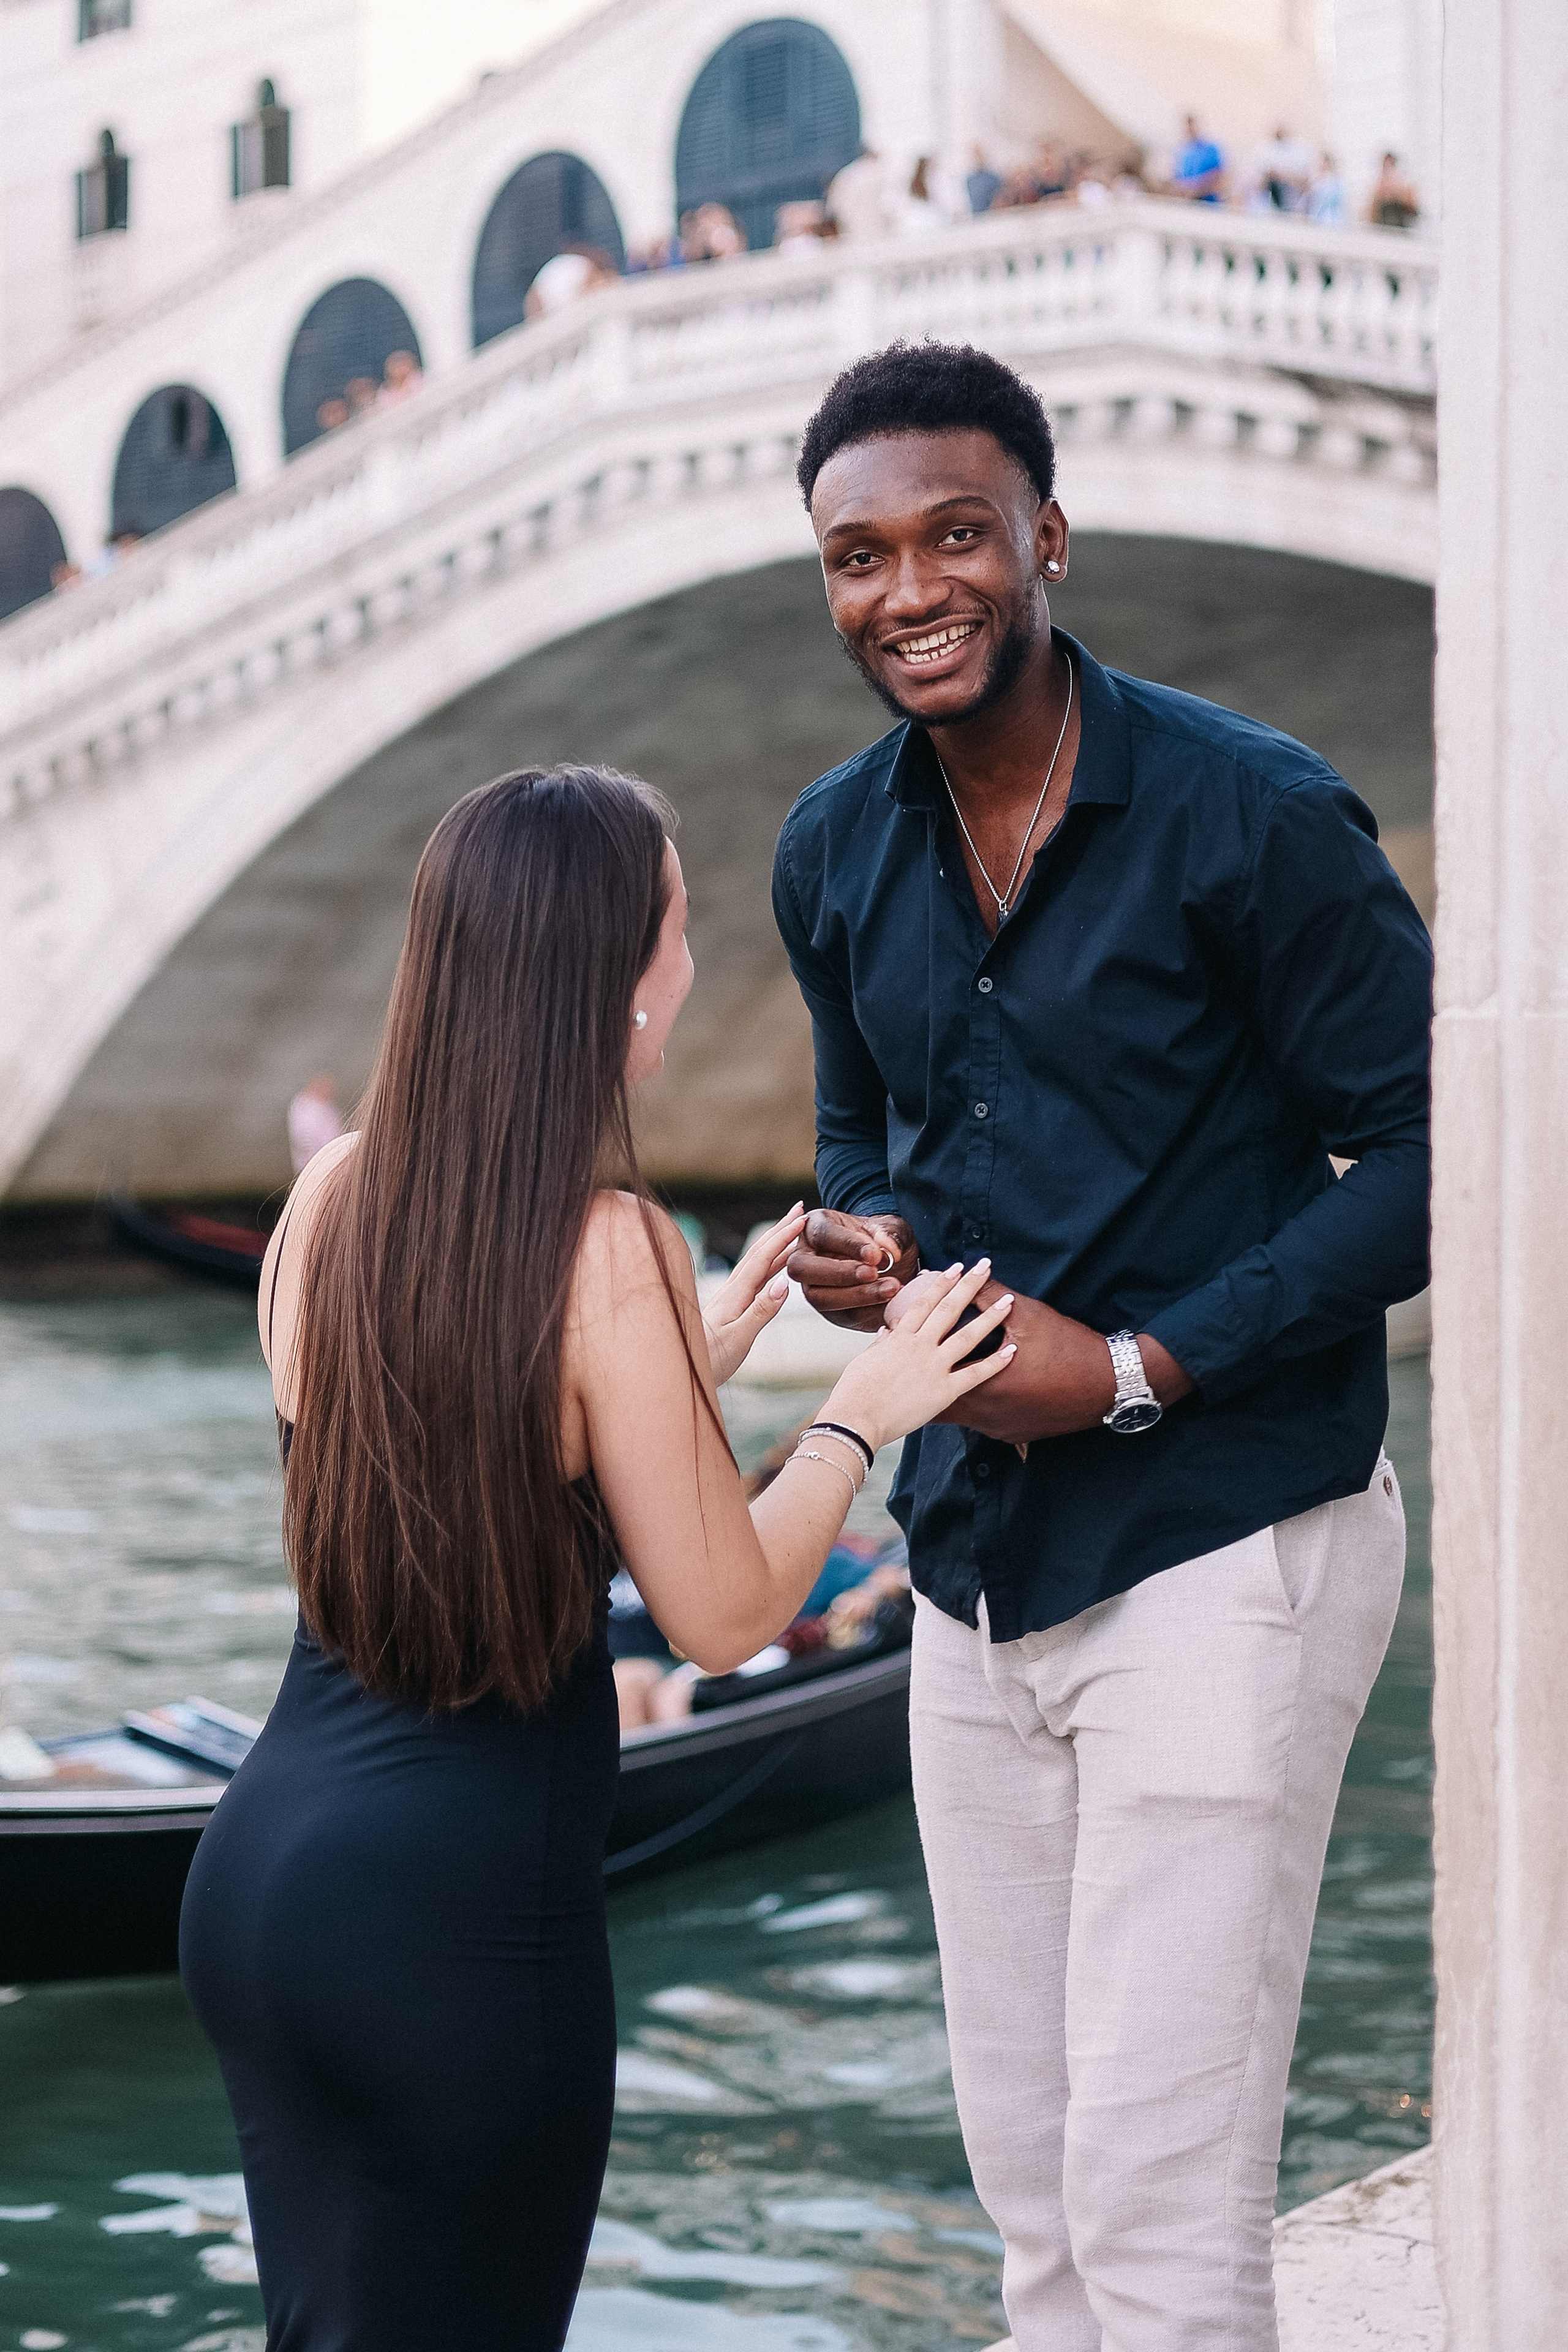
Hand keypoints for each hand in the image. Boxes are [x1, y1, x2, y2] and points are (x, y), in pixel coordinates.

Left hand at [702, 1204, 806, 1385]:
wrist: (681, 1367)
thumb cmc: (710, 1359)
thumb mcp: (739, 1339)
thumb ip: (760, 1311)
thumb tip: (783, 1285)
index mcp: (736, 1294)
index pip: (764, 1257)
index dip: (784, 1237)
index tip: (802, 1219)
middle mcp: (733, 1289)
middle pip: (760, 1250)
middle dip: (780, 1228)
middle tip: (800, 1209)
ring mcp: (731, 1296)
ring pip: (757, 1261)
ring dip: (776, 1242)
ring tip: (794, 1229)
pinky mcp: (731, 1305)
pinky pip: (755, 1275)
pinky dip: (770, 1263)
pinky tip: (778, 1265)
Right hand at [788, 1209, 919, 1330]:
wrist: (892, 1264)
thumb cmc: (882, 1240)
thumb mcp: (892, 1228)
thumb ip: (891, 1233)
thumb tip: (888, 1248)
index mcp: (815, 1226)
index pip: (822, 1234)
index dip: (848, 1244)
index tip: (875, 1253)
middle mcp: (805, 1257)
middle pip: (803, 1268)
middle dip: (840, 1273)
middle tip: (874, 1273)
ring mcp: (813, 1286)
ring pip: (819, 1297)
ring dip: (857, 1296)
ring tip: (890, 1288)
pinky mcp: (829, 1310)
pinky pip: (841, 1315)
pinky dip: (868, 1310)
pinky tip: (891, 1301)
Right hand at [822, 1259, 1015, 1453]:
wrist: (856, 1419)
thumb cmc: (855, 1393)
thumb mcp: (864, 1361)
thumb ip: (879, 1344)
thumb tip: (886, 1332)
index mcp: (899, 1337)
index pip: (925, 1302)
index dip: (942, 1283)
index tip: (956, 1268)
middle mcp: (919, 1346)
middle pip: (949, 1309)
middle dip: (969, 1285)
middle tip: (985, 1267)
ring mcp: (933, 1367)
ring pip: (968, 1336)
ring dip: (990, 1317)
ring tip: (1008, 1302)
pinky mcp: (943, 1391)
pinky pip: (975, 1375)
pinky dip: (995, 1363)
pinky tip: (1013, 1351)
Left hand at [885, 1277, 1193, 1442]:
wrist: (1111, 1385)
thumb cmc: (1068, 1346)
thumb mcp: (1026, 1314)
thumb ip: (990, 1296)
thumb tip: (967, 1274)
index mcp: (982, 1385)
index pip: (931, 1380)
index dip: (910, 1363)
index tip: (895, 1348)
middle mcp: (987, 1415)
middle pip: (938, 1406)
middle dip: (922, 1386)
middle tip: (904, 1369)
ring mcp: (1001, 1430)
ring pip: (961, 1417)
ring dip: (947, 1396)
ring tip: (930, 1379)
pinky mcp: (1015, 1435)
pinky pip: (983, 1422)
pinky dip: (973, 1407)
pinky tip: (970, 1393)